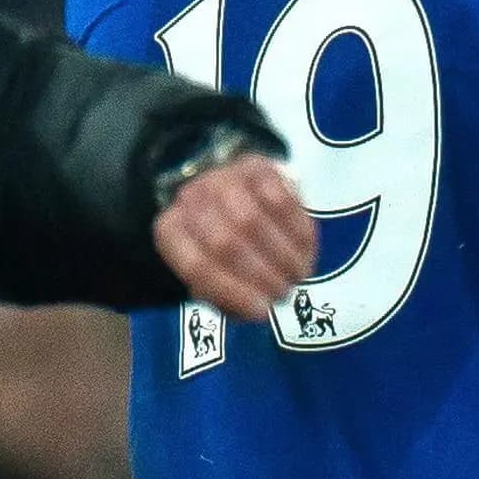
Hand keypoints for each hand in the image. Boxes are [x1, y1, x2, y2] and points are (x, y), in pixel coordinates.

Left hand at [152, 153, 315, 318]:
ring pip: (253, 220)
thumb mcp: (212, 273)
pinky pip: (280, 198)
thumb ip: (227, 296)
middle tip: (284, 293)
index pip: (197, 266)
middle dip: (261, 274)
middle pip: (225, 243)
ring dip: (282, 254)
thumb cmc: (220, 243)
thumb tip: (258, 310)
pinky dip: (297, 229)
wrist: (229, 188)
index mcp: (171, 230)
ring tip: (298, 274)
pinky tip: (306, 248)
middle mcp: (191, 199)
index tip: (263, 313)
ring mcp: (223, 178)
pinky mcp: (257, 166)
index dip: (233, 293)